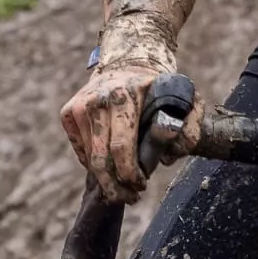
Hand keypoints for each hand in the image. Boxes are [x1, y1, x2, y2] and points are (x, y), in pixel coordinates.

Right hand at [60, 57, 201, 202]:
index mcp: (124, 97)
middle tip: (129, 198)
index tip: (141, 186)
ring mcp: (79, 106)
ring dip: (105, 179)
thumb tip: (169, 157)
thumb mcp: (182, 98)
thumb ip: (189, 127)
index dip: (130, 174)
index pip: (121, 147)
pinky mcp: (68, 112)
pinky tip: (110, 166)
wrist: (128, 60)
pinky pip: (80, 149)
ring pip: (89, 158)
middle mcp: (96, 100)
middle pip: (101, 159)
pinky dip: (93, 163)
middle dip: (115, 186)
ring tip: (121, 187)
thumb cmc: (158, 87)